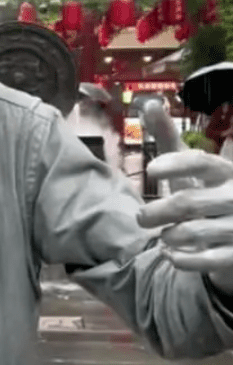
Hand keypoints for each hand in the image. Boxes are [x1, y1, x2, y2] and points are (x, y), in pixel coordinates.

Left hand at [137, 100, 232, 291]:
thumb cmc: (208, 192)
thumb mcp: (190, 166)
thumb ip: (168, 137)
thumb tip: (150, 103)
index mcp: (226, 171)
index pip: (201, 162)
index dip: (175, 164)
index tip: (151, 170)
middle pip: (187, 202)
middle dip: (156, 211)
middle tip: (141, 218)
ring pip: (192, 233)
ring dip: (168, 236)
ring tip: (161, 234)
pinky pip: (204, 261)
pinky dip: (181, 259)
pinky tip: (170, 253)